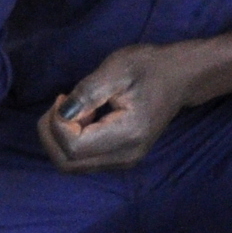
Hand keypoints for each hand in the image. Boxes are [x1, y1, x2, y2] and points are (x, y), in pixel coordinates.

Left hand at [38, 43, 198, 171]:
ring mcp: (123, 161)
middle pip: (67, 163)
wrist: (180, 78)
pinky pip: (81, 159)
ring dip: (61, 138)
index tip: (64, 96)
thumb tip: (62, 113)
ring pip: (71, 165)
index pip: (74, 146)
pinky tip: (82, 117)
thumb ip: (87, 92)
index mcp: (127, 135)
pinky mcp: (119, 159)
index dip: (57, 124)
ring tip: (75, 108)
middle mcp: (125, 156)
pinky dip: (71, 141)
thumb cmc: (149, 67)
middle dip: (51, 134)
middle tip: (61, 103)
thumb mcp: (116, 69)